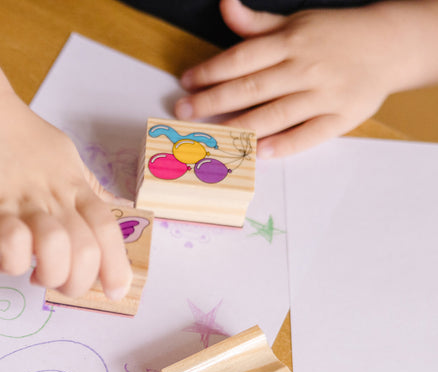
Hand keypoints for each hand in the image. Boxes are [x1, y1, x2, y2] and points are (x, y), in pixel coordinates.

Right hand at [0, 91, 131, 299]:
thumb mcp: (66, 159)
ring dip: (50, 275)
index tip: (116, 291)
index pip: (109, 232)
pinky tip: (6, 258)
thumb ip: (88, 190)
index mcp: (76, 188)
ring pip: (56, 250)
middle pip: (86, 252)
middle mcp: (55, 198)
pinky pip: (12, 244)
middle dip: (79, 283)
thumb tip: (115, 208)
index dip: (117, 266)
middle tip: (62, 285)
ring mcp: (22, 205)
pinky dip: (14, 262)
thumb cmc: (17, 137)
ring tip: (35, 273)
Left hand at [175, 0, 403, 156]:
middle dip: (213, 101)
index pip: (243, 57)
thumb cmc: (334, 35)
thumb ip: (257, 24)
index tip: (186, 83)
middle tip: (185, 112)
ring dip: (240, 127)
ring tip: (212, 136)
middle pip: (251, 87)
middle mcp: (306, 66)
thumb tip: (224, 5)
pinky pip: (308, 134)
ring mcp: (324, 93)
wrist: (391, 44)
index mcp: (292, 41)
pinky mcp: (341, 117)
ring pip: (275, 114)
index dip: (211, 70)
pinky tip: (258, 152)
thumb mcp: (296, 22)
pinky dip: (283, 144)